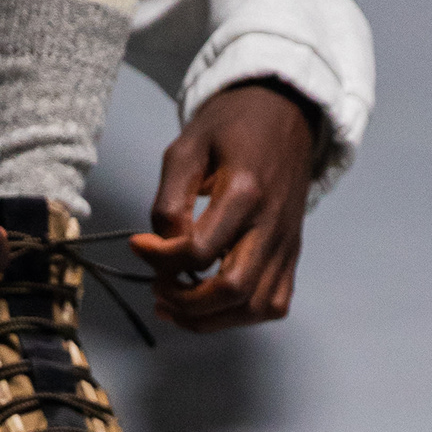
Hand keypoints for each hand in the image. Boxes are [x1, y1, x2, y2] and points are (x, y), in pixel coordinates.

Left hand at [130, 82, 316, 331]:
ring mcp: (286, 242)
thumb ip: (169, 200)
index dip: (161, 259)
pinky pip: (274, 303)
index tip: (139, 245)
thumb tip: (161, 248)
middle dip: (186, 302)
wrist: (285, 113)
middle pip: (233, 290)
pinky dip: (241, 316)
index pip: (200, 251)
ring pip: (255, 306)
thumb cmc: (232, 126)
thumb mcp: (186, 147)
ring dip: (211, 318)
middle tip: (158, 289)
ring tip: (177, 305)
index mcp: (245, 191)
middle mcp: (271, 224)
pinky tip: (212, 305)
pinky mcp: (292, 252)